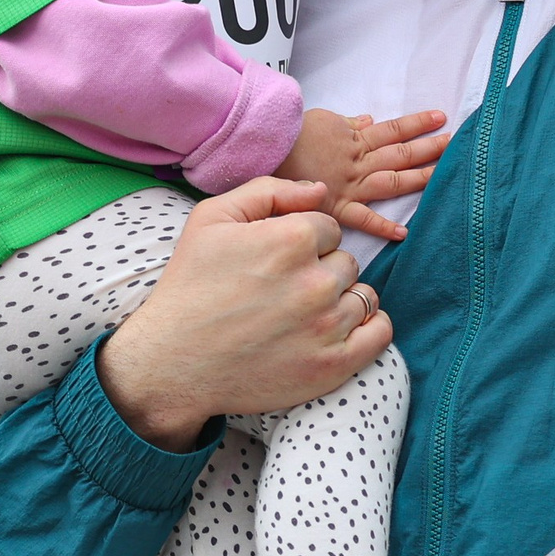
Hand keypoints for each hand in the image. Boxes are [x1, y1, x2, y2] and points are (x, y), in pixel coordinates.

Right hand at [98, 177, 389, 449]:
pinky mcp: (334, 365)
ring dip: (340, 301)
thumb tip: (320, 190)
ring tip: (301, 315)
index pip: (327, 227)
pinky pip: (380, 332)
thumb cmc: (190, 286)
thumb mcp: (211, 219)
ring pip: (364, 295)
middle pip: (346, 262)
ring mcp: (328, 326)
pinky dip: (368, 328)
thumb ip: (269, 191)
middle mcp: (316, 281)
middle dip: (320, 271)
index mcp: (291, 239)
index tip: (275, 262)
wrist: (174, 362)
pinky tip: (337, 330)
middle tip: (282, 292)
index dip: (302, 241)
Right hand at [278, 108, 448, 241]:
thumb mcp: (321, 118)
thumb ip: (348, 122)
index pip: (394, 129)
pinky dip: (382, 226)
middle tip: (458, 144)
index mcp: (355, 138)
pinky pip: (363, 218)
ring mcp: (350, 186)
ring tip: (445, 176)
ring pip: (392, 181)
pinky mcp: (336, 207)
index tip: (441, 118)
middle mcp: (358, 162)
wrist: (265, 149)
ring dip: (420, 178)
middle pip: (401, 153)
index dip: (419, 123)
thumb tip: (369, 120)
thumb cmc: (289, 134)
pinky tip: (404, 233)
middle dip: (431, 148)